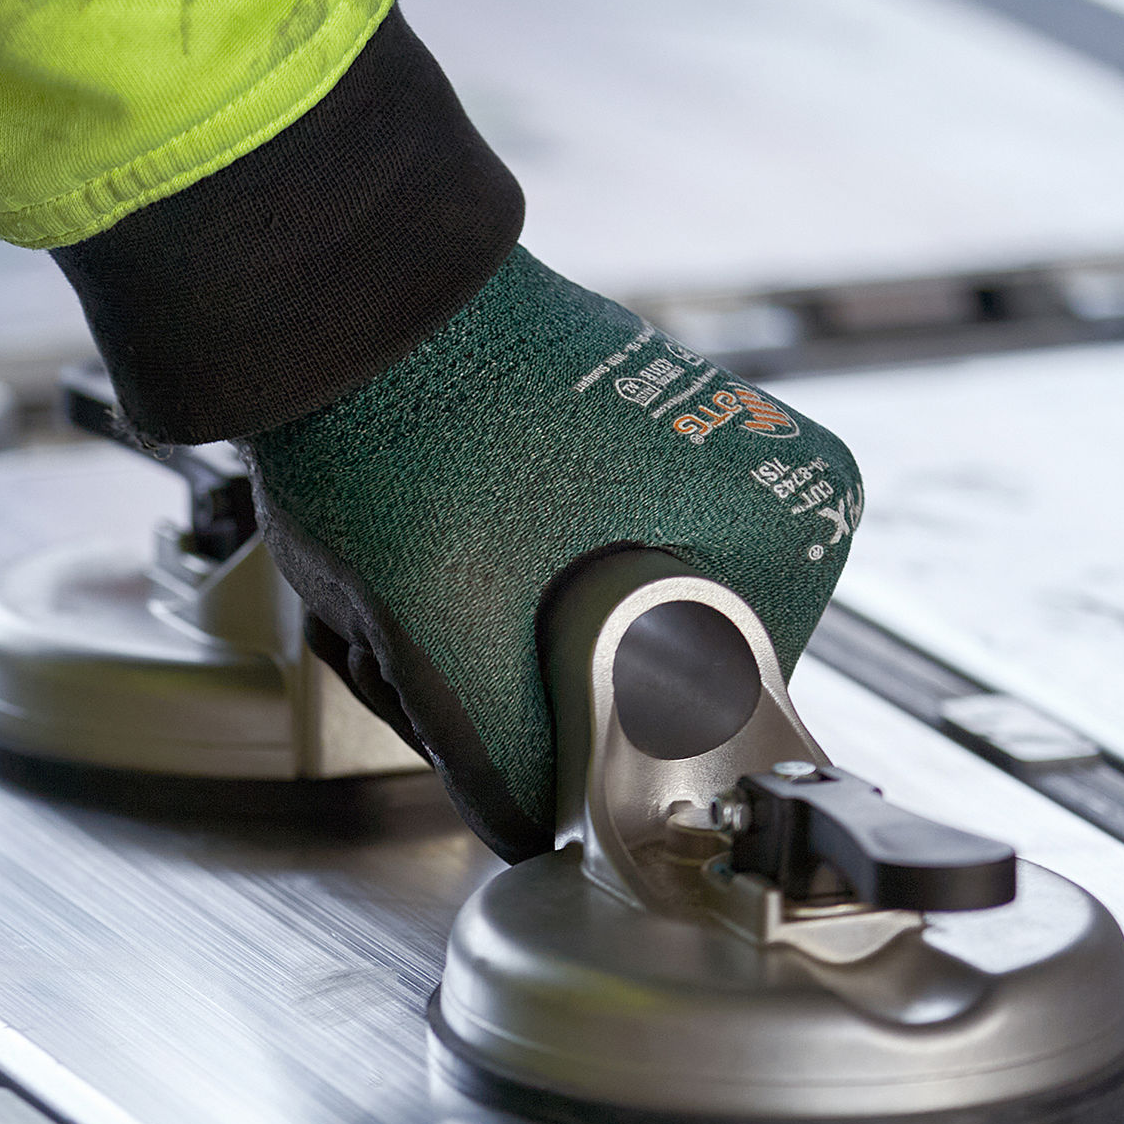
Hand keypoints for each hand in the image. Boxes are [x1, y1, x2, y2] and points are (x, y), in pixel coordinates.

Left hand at [249, 247, 862, 860]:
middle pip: (622, 681)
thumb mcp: (454, 646)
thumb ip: (514, 773)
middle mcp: (762, 483)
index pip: (691, 726)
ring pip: (567, 634)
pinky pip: (541, 572)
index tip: (489, 720)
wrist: (332, 291)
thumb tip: (537, 832)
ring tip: (400, 577)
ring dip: (465, 643)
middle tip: (416, 635)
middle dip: (501, 690)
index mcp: (791, 526)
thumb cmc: (410, 424)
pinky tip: (406, 544)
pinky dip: (461, 586)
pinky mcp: (601, 443)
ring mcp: (679, 455)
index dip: (571, 748)